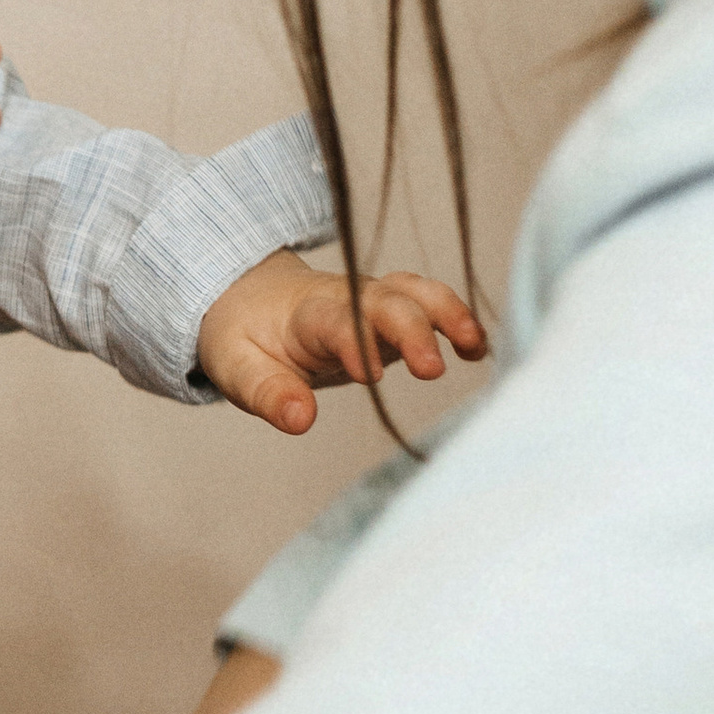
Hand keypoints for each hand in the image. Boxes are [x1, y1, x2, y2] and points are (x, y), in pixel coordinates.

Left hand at [195, 250, 486, 434]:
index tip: (369, 374)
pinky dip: (456, 319)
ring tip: (474, 347)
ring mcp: (373, 301)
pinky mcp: (392, 312)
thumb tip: (301, 420)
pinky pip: (428, 303)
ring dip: (447, 313)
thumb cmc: (245, 336)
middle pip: (386, 301)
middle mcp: (346, 299)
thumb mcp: (236, 368)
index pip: (335, 321)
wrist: (250, 298)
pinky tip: (478, 349)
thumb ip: (269, 394)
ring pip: (415, 292)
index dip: (354, 342)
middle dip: (411, 329)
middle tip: (432, 369)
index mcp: (306, 313)